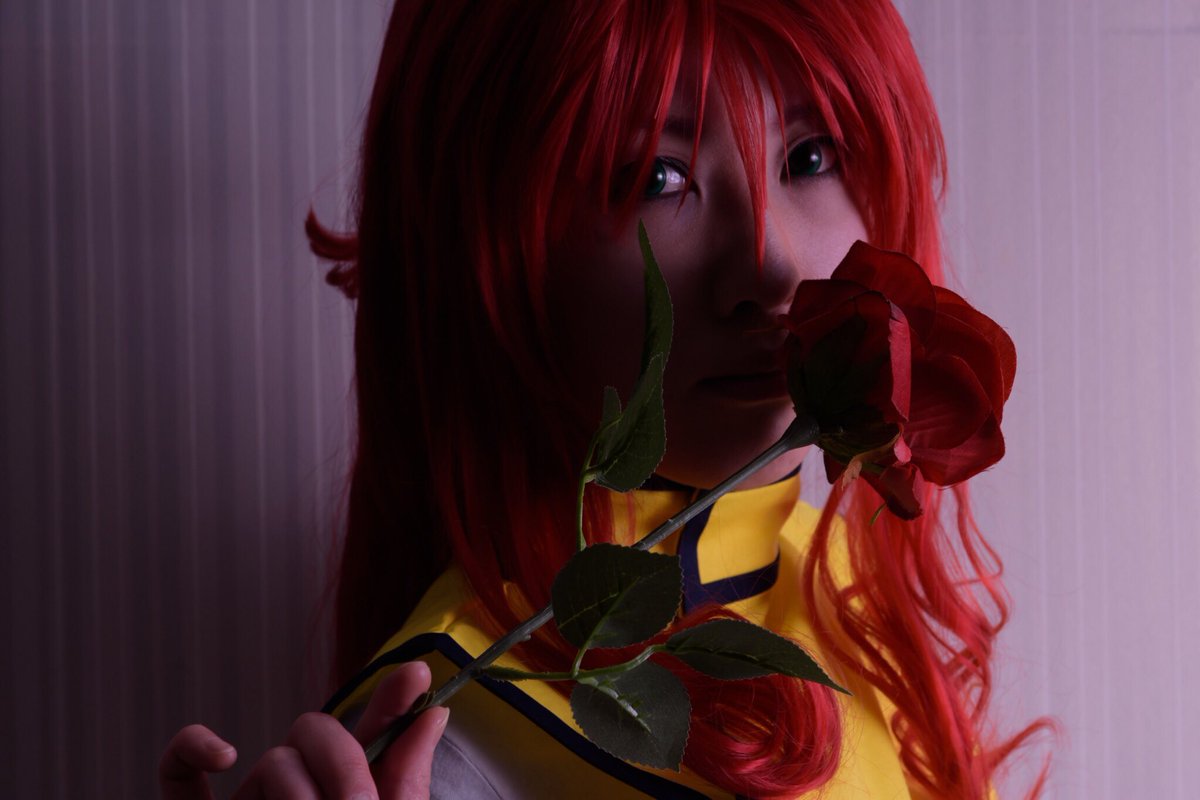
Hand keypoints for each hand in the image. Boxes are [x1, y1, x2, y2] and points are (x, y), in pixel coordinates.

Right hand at [158, 661, 448, 799]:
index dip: (392, 704)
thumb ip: (406, 778)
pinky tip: (226, 753)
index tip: (419, 676)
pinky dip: (190, 751)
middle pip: (315, 737)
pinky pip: (175, 779)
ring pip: (271, 763)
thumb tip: (436, 711)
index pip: (370, 739)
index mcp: (341, 796)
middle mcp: (294, 795)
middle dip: (342, 764)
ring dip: (295, 794)